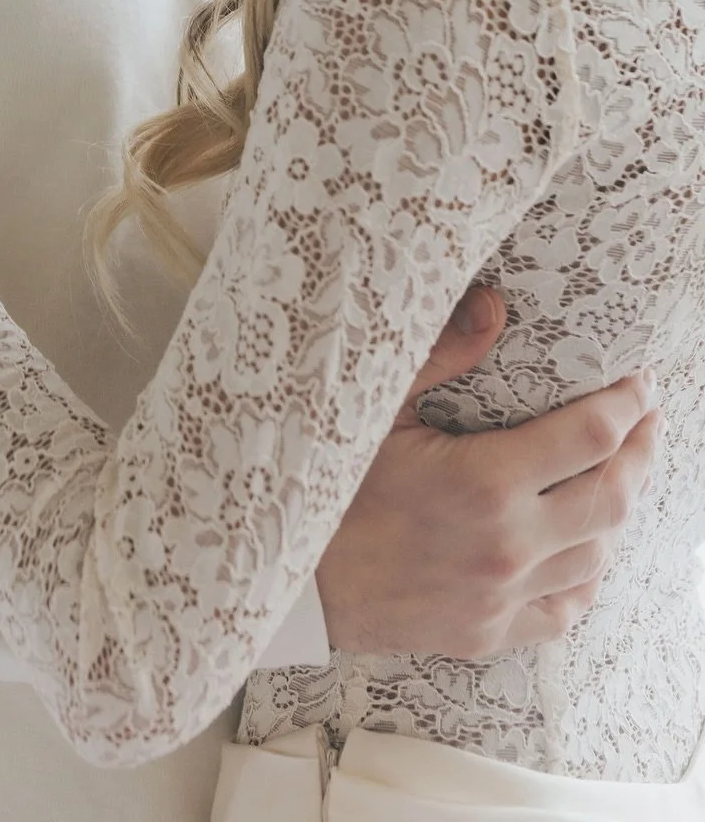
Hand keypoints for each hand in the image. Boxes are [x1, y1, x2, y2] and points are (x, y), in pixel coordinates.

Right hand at [318, 284, 658, 657]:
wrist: (293, 582)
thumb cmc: (331, 486)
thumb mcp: (378, 407)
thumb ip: (444, 356)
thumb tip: (493, 305)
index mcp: (484, 482)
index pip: (591, 436)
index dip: (627, 403)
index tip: (639, 383)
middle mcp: (507, 544)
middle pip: (613, 496)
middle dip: (641, 451)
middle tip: (645, 420)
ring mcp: (503, 596)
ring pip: (599, 554)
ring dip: (616, 509)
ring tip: (616, 473)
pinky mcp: (491, 633)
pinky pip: (568, 607)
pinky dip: (587, 572)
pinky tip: (582, 544)